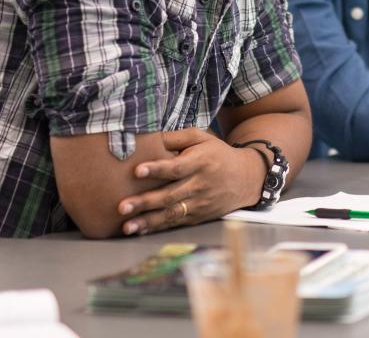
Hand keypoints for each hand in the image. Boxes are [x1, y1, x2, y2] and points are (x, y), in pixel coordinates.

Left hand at [116, 128, 264, 235]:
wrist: (246, 178)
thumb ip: (176, 138)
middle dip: (145, 201)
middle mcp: (201, 184)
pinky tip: (140, 230)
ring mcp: (200, 203)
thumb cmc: (217, 154)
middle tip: (122, 206)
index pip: (177, 167)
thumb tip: (146, 139)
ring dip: (148, 221)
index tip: (137, 171)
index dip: (157, 169)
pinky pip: (176, 223)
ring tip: (127, 226)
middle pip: (170, 194)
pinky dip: (157, 227)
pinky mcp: (199, 216)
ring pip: (172, 213)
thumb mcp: (202, 138)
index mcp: (201, 162)